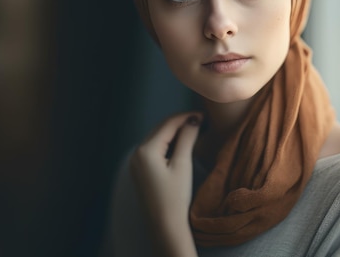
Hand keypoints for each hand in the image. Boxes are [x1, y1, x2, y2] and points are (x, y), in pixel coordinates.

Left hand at [130, 112, 202, 256]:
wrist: (164, 225)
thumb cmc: (175, 197)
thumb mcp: (182, 165)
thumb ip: (187, 139)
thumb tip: (193, 120)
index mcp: (146, 150)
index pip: (168, 124)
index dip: (186, 117)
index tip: (203, 114)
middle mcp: (137, 153)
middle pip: (161, 129)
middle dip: (180, 122)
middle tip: (201, 120)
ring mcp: (136, 162)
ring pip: (157, 137)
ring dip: (174, 132)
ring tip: (194, 130)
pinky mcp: (140, 170)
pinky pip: (154, 148)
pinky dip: (167, 143)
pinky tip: (181, 143)